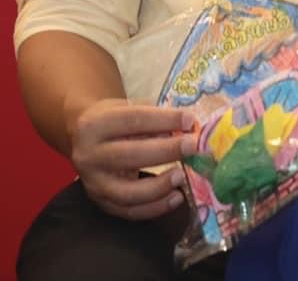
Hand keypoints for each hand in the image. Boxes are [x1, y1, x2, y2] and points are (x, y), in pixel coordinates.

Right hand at [69, 98, 196, 219]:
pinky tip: (176, 197)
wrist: (82, 139)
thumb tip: (187, 128)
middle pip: (129, 156)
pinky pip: (130, 212)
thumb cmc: (113, 120)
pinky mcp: (101, 204)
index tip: (189, 120)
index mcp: (94, 124)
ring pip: (128, 192)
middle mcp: (88, 156)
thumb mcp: (128, 108)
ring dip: (160, 186)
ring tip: (183, 176)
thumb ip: (154, 116)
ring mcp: (93, 184)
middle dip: (165, 151)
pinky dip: (156, 207)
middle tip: (192, 146)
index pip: (133, 120)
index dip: (163, 120)